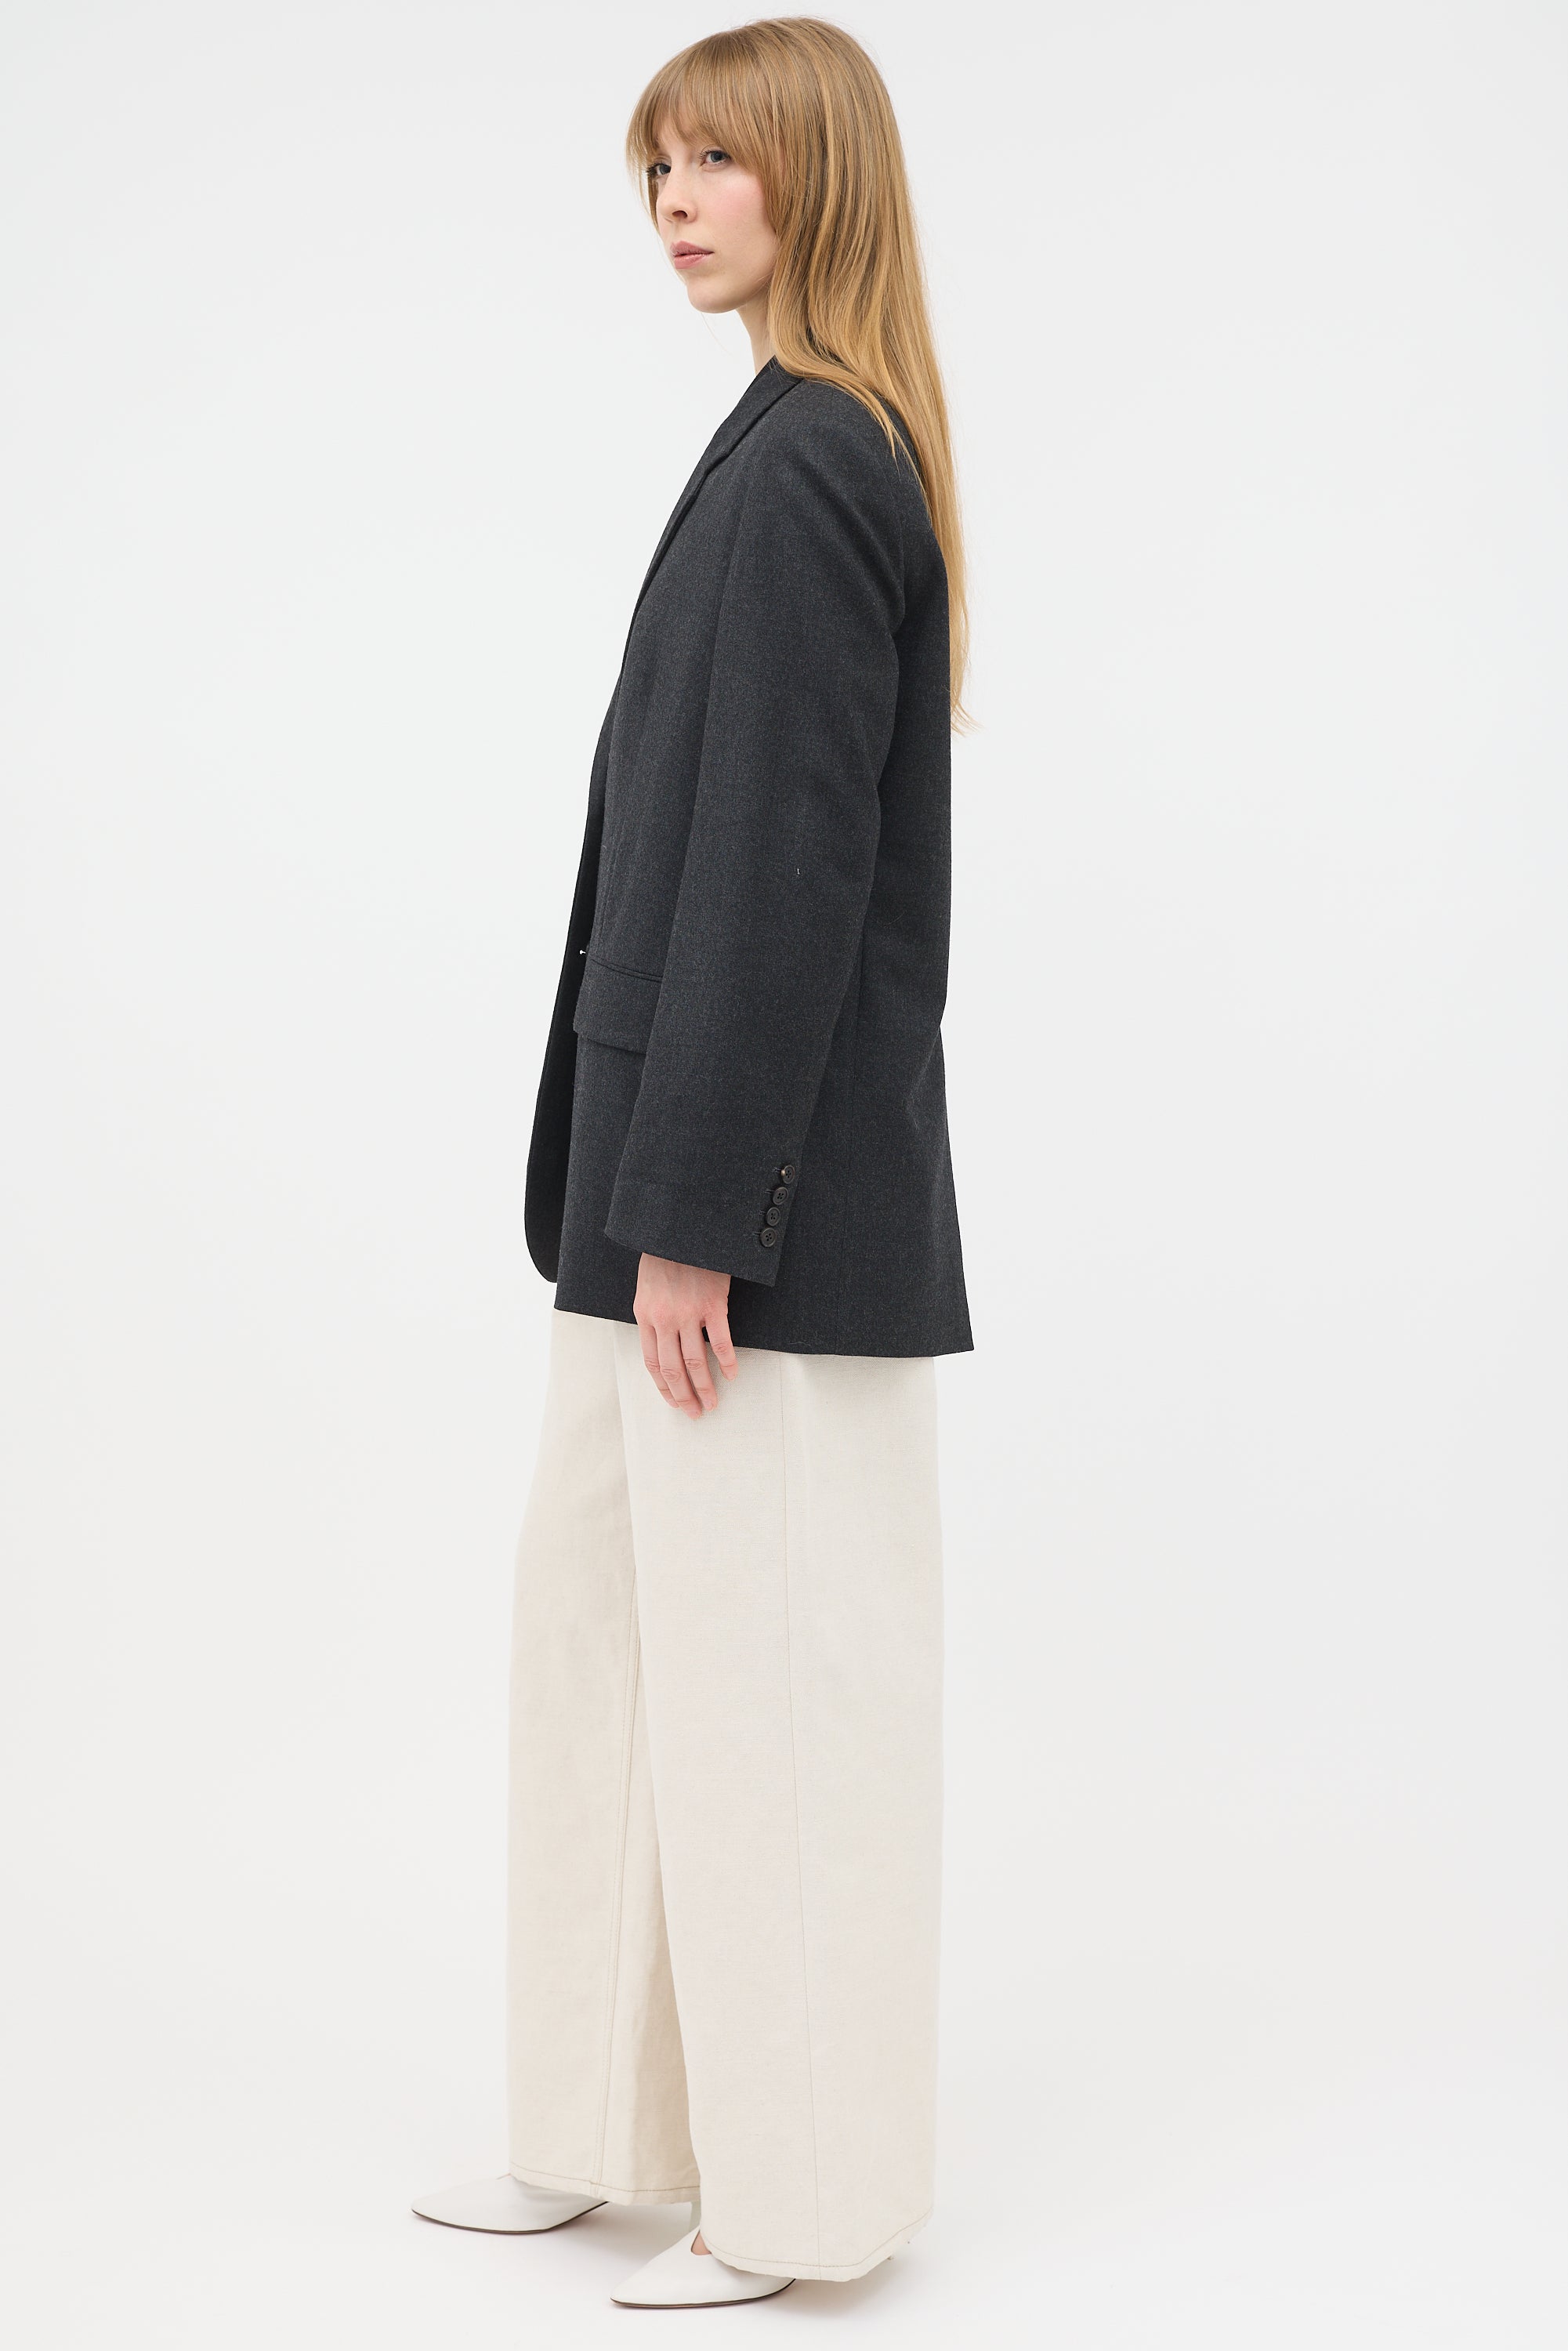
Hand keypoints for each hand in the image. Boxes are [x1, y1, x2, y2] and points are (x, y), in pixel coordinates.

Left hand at [633, 1255, 737, 1417]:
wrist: (681, 1228)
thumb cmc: (664, 1255)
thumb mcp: (647, 1286)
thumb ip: (652, 1315)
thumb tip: (662, 1342)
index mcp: (645, 1316)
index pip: (651, 1363)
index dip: (662, 1387)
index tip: (673, 1401)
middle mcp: (664, 1319)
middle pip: (673, 1369)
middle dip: (683, 1396)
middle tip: (694, 1412)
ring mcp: (689, 1313)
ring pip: (696, 1362)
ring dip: (704, 1387)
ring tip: (712, 1403)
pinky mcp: (713, 1305)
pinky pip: (721, 1342)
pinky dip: (727, 1362)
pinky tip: (732, 1375)